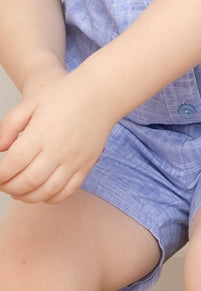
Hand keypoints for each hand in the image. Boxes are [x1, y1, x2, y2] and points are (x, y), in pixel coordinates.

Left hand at [0, 70, 114, 203]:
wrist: (101, 92)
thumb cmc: (66, 94)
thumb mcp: (32, 101)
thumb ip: (10, 125)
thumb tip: (0, 148)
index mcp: (42, 132)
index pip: (13, 163)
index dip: (0, 175)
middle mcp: (59, 149)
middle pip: (28, 181)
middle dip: (9, 187)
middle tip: (3, 183)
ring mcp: (74, 160)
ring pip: (46, 192)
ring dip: (27, 197)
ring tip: (17, 190)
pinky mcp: (86, 165)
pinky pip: (67, 191)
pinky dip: (50, 198)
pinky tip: (41, 192)